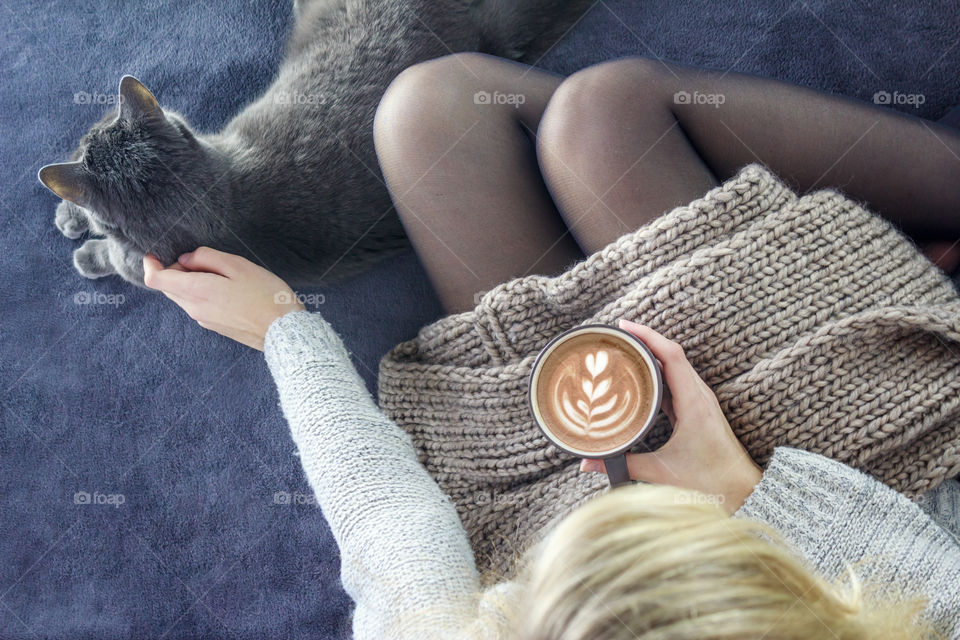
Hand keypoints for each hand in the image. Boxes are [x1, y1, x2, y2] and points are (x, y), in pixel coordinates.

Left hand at [142, 247, 305, 350]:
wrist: (284, 331)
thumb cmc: (265, 296)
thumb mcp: (238, 266)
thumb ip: (207, 258)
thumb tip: (186, 259)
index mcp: (196, 291)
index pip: (156, 279)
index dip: (151, 264)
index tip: (155, 254)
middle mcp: (194, 308)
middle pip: (168, 288)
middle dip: (175, 271)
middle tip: (201, 260)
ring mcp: (204, 320)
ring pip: (183, 297)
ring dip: (191, 282)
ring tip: (220, 274)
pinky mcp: (215, 326)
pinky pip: (198, 306)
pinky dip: (202, 294)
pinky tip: (228, 290)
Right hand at [580, 319, 761, 512]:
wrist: (743, 490)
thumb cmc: (710, 482)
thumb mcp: (661, 474)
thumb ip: (624, 465)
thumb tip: (586, 463)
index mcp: (694, 404)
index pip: (671, 356)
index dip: (648, 336)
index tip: (623, 326)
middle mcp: (700, 395)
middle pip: (672, 353)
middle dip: (644, 338)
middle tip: (614, 335)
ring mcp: (701, 400)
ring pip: (675, 364)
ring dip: (651, 352)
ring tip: (623, 347)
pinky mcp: (698, 408)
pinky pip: (677, 379)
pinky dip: (658, 370)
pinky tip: (640, 373)